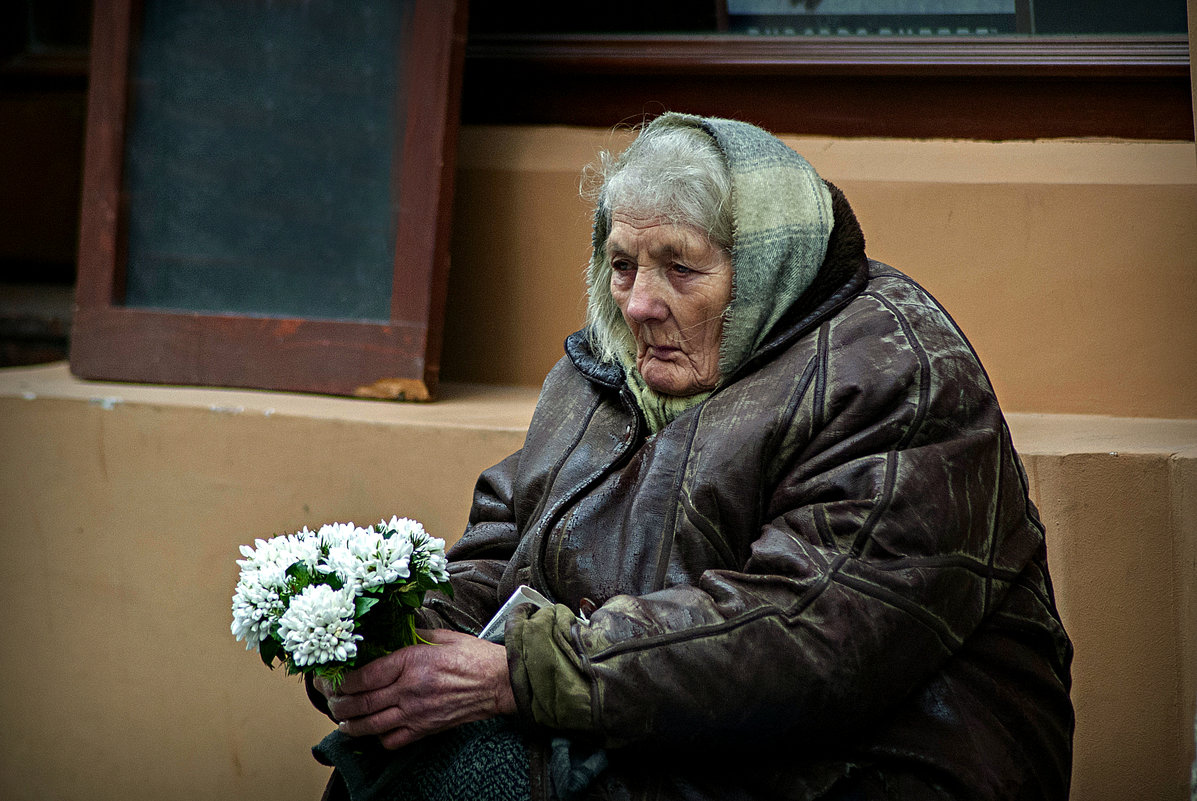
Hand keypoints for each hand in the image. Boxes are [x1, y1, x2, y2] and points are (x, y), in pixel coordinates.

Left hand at [313, 629, 516, 749]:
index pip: (363, 677)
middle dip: (337, 704)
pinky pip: (392, 740)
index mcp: (411, 663)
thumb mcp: (441, 636)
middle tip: (329, 699)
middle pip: (360, 704)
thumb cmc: (473, 656)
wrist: (499, 682)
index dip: (340, 681)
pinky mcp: (425, 730)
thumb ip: (411, 636)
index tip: (331, 678)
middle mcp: (409, 691)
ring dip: (349, 724)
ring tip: (342, 718)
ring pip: (370, 726)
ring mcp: (416, 714)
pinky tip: (373, 729)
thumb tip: (390, 634)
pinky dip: (377, 738)